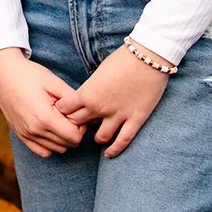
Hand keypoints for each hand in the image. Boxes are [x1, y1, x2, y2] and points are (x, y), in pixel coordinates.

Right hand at [0, 48, 86, 157]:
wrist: (3, 73)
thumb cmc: (30, 74)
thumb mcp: (54, 82)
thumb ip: (72, 99)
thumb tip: (85, 113)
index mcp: (45, 118)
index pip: (75, 137)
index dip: (81, 126)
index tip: (76, 113)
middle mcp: (34, 130)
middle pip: (68, 145)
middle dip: (73, 131)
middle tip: (69, 114)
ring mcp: (26, 135)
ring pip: (57, 150)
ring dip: (63, 138)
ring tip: (59, 119)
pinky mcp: (21, 135)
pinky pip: (43, 152)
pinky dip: (51, 144)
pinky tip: (51, 129)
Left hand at [52, 42, 169, 158]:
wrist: (148, 57)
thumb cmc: (122, 60)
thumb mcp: (98, 72)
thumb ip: (90, 88)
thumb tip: (85, 99)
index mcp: (87, 93)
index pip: (65, 110)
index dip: (63, 111)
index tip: (66, 112)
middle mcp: (99, 108)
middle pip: (79, 124)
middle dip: (76, 125)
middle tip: (79, 126)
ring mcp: (118, 116)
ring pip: (100, 137)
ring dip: (95, 138)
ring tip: (96, 136)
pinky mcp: (135, 120)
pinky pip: (122, 141)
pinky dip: (114, 150)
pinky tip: (109, 154)